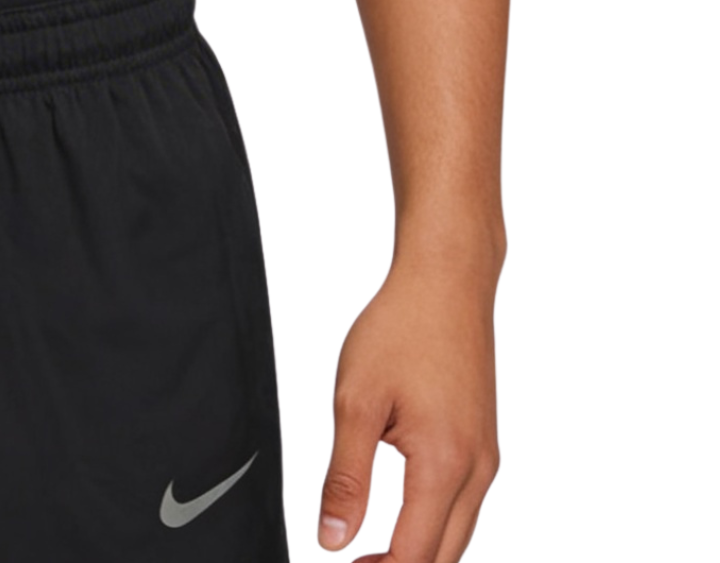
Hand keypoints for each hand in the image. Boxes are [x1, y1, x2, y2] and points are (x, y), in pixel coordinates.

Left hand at [319, 253, 500, 561]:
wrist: (447, 282)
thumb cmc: (400, 330)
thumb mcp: (355, 402)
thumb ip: (345, 477)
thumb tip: (331, 540)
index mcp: (443, 465)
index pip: (415, 555)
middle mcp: (477, 471)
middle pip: (445, 556)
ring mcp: (487, 458)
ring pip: (459, 534)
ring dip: (420, 552)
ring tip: (370, 554)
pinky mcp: (485, 443)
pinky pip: (464, 505)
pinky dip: (436, 526)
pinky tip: (402, 518)